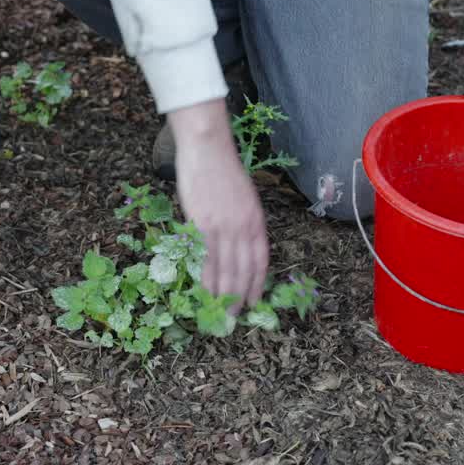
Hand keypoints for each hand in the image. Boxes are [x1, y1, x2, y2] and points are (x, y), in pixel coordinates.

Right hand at [169, 98, 269, 311]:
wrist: (207, 149)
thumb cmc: (222, 170)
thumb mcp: (244, 198)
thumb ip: (243, 221)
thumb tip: (237, 246)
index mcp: (256, 220)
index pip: (260, 260)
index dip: (257, 284)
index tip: (254, 301)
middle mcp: (244, 227)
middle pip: (244, 270)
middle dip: (240, 295)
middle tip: (235, 315)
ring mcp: (224, 227)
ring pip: (226, 269)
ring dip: (224, 293)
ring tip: (220, 310)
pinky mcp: (203, 225)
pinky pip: (207, 258)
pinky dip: (207, 277)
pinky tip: (205, 291)